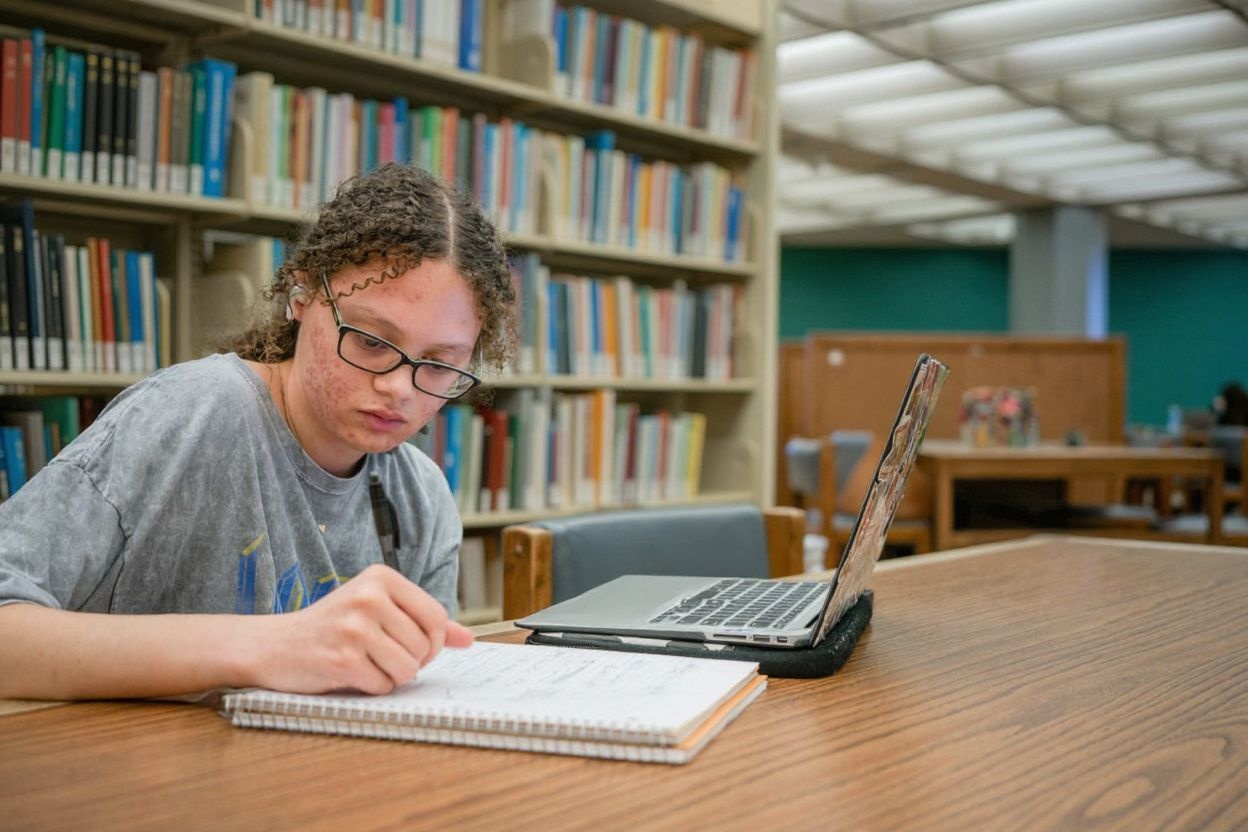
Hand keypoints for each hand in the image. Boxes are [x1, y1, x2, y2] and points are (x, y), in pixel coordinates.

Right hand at [248, 564, 473, 694]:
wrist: (275, 645)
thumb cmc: (333, 627)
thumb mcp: (379, 610)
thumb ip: (423, 621)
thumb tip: (467, 639)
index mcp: (382, 578)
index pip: (437, 617)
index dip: (434, 642)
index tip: (415, 647)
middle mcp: (369, 597)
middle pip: (425, 646)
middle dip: (411, 661)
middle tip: (382, 656)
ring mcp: (354, 628)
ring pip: (408, 669)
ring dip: (392, 676)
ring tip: (367, 663)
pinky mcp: (342, 659)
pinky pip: (383, 686)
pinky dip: (372, 687)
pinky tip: (351, 673)